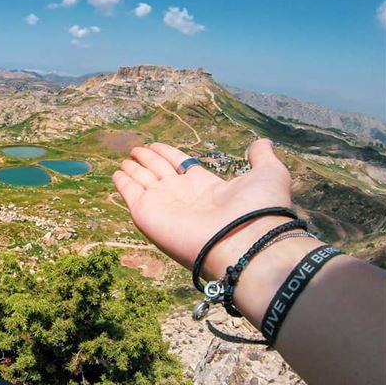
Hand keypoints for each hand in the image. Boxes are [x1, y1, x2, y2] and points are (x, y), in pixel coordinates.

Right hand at [112, 139, 291, 278]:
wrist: (243, 242)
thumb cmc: (257, 210)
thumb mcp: (269, 175)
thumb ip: (262, 157)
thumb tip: (263, 142)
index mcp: (205, 185)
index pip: (180, 164)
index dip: (169, 154)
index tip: (157, 145)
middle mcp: (182, 195)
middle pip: (159, 172)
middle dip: (148, 160)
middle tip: (136, 150)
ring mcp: (163, 204)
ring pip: (142, 181)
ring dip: (133, 170)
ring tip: (124, 161)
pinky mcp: (146, 214)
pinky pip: (130, 194)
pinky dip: (122, 184)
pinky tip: (116, 175)